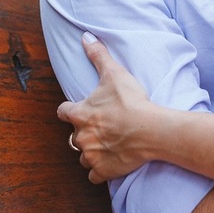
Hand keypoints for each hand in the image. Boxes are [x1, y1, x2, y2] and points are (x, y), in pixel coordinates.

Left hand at [57, 33, 157, 182]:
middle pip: (73, 137)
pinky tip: (109, 163)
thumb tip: (85, 36)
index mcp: (79, 114)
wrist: (150, 129)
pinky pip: (93, 176)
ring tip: (105, 145)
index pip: (63, 112)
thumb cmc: (131, 101)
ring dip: (90, 152)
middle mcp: (80, 136)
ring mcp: (91, 155)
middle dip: (84, 133)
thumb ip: (97, 55)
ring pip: (82, 157)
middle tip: (100, 128)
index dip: (70, 111)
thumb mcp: (114, 73)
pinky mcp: (103, 171)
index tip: (77, 110)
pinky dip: (99, 171)